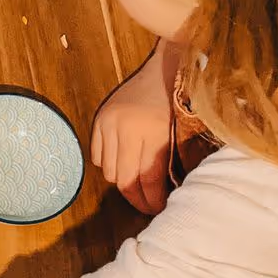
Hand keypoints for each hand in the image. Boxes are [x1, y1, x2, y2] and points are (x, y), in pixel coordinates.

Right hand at [91, 39, 181, 214]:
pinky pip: (98, 157)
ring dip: (122, 180)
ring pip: (109, 171)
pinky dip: (109, 164)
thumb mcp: (178, 132)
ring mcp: (109, 123)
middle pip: (124, 179)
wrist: (164, 69)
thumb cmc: (177, 101)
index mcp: (151, 132)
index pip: (146, 178)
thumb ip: (168, 161)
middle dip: (136, 197)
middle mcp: (125, 128)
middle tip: (146, 204)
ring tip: (136, 182)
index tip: (157, 209)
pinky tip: (123, 161)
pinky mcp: (99, 120)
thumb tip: (161, 194)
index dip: (151, 200)